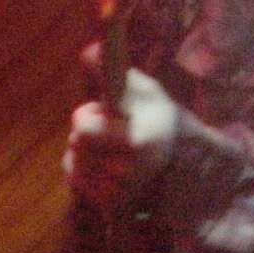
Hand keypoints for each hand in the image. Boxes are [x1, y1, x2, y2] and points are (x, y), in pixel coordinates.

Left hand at [63, 68, 176, 207]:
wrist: (180, 160)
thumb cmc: (157, 116)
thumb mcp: (145, 90)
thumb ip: (115, 70)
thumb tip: (88, 50)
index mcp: (138, 139)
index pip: (87, 129)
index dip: (88, 117)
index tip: (96, 113)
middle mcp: (127, 169)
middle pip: (76, 139)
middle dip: (87, 126)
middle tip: (110, 123)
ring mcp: (117, 190)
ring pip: (72, 157)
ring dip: (84, 146)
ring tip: (110, 143)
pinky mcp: (109, 202)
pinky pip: (74, 176)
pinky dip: (83, 165)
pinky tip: (103, 159)